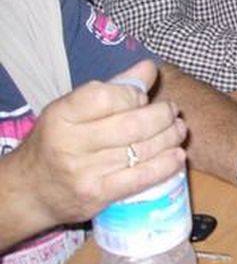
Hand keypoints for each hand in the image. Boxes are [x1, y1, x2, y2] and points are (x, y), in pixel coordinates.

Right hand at [10, 60, 185, 231]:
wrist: (30, 191)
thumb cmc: (57, 141)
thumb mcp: (73, 109)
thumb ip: (114, 87)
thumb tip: (149, 66)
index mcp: (61, 115)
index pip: (108, 96)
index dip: (134, 94)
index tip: (143, 96)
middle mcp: (69, 144)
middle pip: (132, 124)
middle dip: (162, 115)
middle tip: (173, 111)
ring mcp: (83, 173)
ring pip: (141, 150)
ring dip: (170, 137)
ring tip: (179, 129)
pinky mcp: (97, 196)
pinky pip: (140, 179)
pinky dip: (165, 165)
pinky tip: (177, 155)